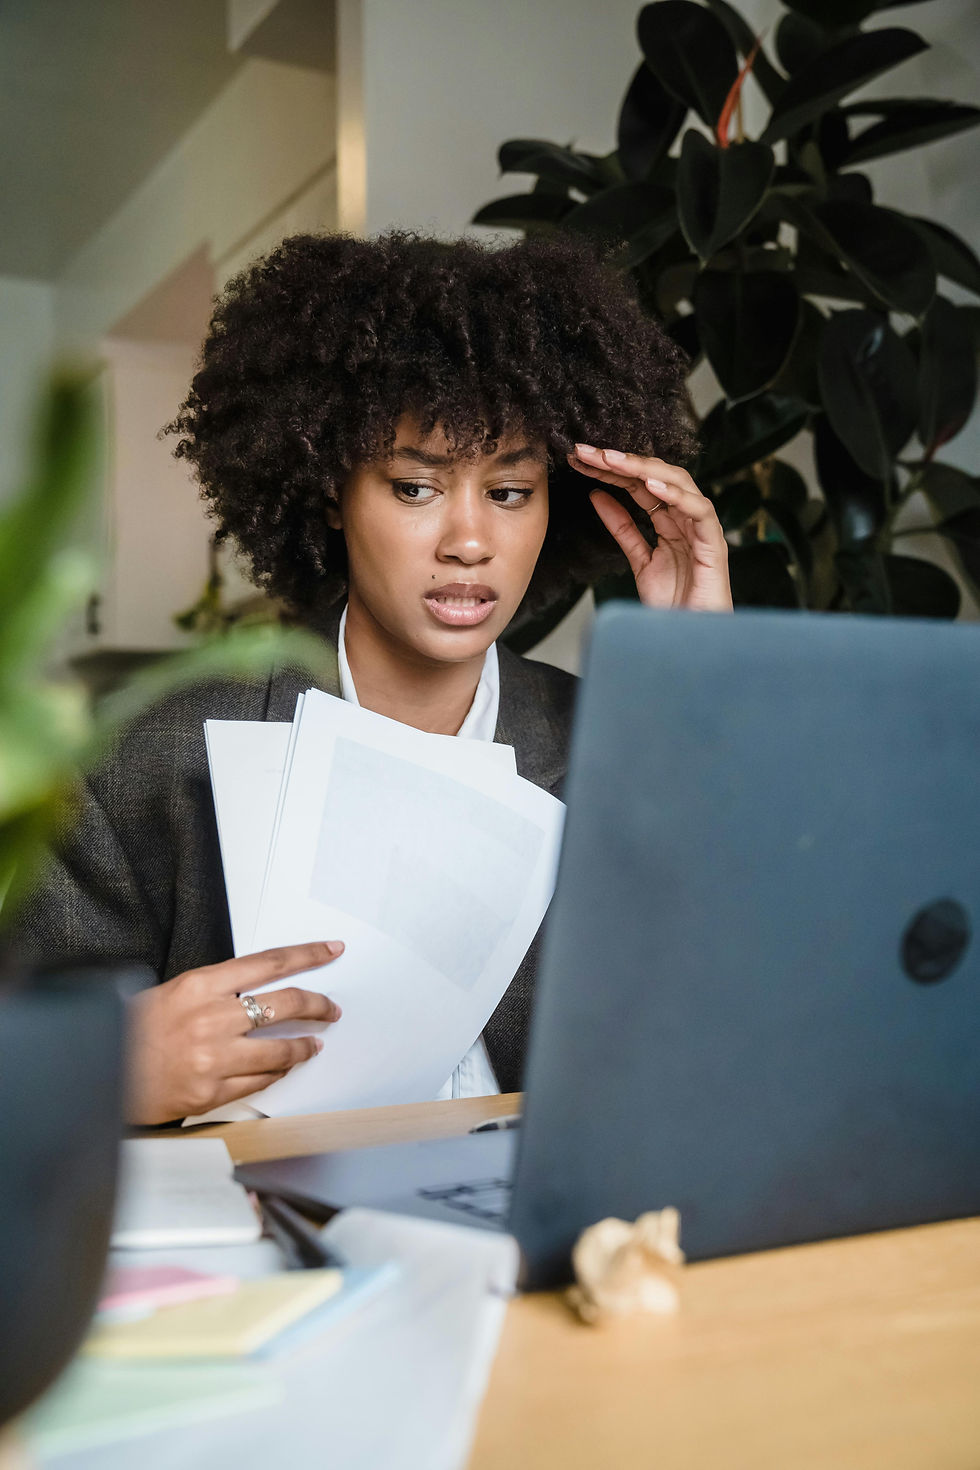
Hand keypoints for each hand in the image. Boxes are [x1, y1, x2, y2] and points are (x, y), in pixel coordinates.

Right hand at [125, 941, 344, 1123]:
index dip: (308, 955)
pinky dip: (276, 1073)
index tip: (332, 950)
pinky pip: (260, 1081)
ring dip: (304, 1046)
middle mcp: (212, 1018)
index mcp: (201, 985)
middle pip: (286, 1003)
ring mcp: (214, 1058)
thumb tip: (260, 990)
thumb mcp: (174, 993)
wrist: (99, 1073)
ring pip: (281, 1049)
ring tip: (313, 1044)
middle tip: (331, 1008)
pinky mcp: (211, 1092)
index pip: (270, 962)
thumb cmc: (132, 1030)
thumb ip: (217, 990)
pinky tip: (281, 1068)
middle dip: (318, 1005)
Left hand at [568, 445, 732, 611]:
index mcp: (670, 522)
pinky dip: (677, 495)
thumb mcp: (639, 561)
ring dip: (643, 469)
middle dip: (621, 462)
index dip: (611, 470)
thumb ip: (622, 529)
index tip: (580, 460)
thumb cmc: (674, 605)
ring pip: (678, 484)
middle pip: (656, 477)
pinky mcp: (715, 544)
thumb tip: (597, 497)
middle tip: (589, 452)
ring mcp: (702, 529)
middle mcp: (687, 519)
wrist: (692, 639)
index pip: (639, 485)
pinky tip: (651, 485)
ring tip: (612, 460)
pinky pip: (699, 511)